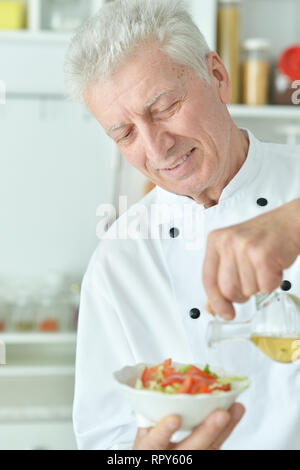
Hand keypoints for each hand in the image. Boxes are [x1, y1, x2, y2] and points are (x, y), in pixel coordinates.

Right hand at [133, 403, 244, 449]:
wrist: (155, 460)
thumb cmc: (147, 449)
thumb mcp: (141, 435)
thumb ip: (149, 416)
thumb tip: (158, 389)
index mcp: (149, 450)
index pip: (154, 444)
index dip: (163, 432)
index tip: (174, 418)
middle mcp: (172, 458)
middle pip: (191, 449)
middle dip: (208, 431)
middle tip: (222, 414)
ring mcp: (188, 459)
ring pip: (210, 448)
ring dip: (225, 428)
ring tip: (236, 408)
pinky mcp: (204, 455)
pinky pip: (216, 445)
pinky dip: (226, 429)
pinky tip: (234, 414)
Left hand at [203, 198, 299, 319]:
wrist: (290, 222)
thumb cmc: (265, 236)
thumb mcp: (236, 250)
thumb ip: (223, 275)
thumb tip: (213, 306)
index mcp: (216, 240)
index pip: (208, 279)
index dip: (216, 301)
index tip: (224, 312)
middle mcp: (227, 242)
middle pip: (227, 290)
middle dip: (242, 294)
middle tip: (252, 280)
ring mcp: (244, 248)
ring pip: (247, 290)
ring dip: (260, 284)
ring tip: (264, 266)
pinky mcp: (262, 255)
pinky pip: (265, 286)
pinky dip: (273, 282)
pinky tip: (273, 266)